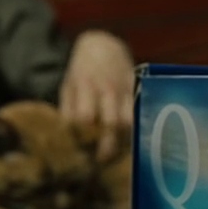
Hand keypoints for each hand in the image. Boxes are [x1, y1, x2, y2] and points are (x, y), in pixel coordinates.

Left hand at [59, 30, 135, 160]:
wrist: (102, 46)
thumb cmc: (81, 74)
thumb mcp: (68, 88)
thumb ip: (68, 112)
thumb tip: (66, 140)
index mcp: (85, 87)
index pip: (84, 118)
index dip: (83, 138)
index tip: (81, 155)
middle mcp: (107, 89)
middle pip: (111, 123)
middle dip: (107, 146)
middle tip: (101, 163)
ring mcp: (125, 90)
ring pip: (130, 121)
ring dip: (124, 141)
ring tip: (117, 155)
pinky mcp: (138, 92)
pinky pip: (141, 115)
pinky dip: (137, 131)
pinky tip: (131, 143)